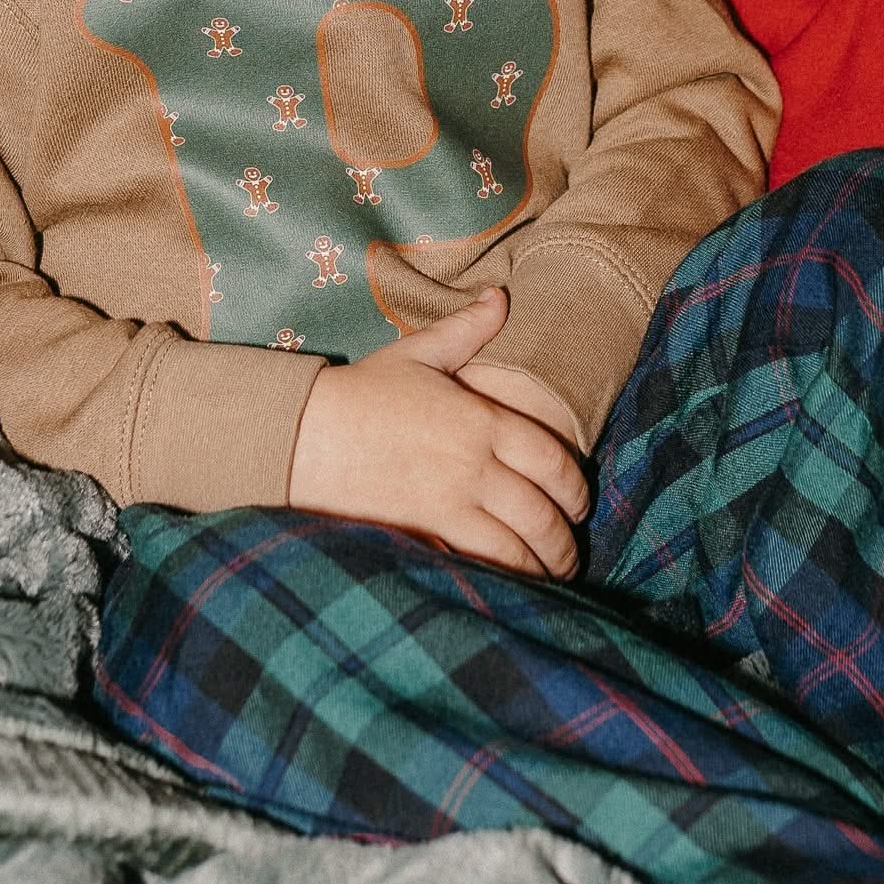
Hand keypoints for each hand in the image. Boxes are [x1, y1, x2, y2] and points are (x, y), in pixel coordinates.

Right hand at [288, 288, 590, 576]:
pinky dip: (501, 578)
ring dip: (542, 566)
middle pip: (542, 512)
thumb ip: (466, 330)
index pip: (552, 459)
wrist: (303, 432)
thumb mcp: (418, 354)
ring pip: (516, 546)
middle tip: (570, 554)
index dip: (575, 489)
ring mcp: (451, 503)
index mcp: (483, 420)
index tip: (580, 506)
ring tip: (551, 577)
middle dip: (564, 540)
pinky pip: (476, 562)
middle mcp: (476, 465)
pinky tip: (509, 587)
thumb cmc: (361, 392)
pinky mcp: (424, 532)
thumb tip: (499, 297)